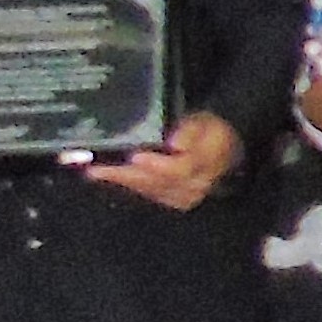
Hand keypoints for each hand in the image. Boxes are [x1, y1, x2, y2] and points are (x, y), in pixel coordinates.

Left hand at [86, 111, 245, 211]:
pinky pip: (151, 194)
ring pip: (151, 190)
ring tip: (96, 172)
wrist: (224, 146)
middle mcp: (196, 184)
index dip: (156, 165)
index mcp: (205, 162)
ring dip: (124, 181)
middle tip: (98, 170)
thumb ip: (191, 131)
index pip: (179, 169)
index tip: (136, 156)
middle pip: (158, 183)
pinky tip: (114, 177)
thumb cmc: (209, 130)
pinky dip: (131, 185)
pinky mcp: (175, 200)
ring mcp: (186, 195)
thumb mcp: (203, 121)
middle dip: (126, 176)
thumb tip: (176, 145)